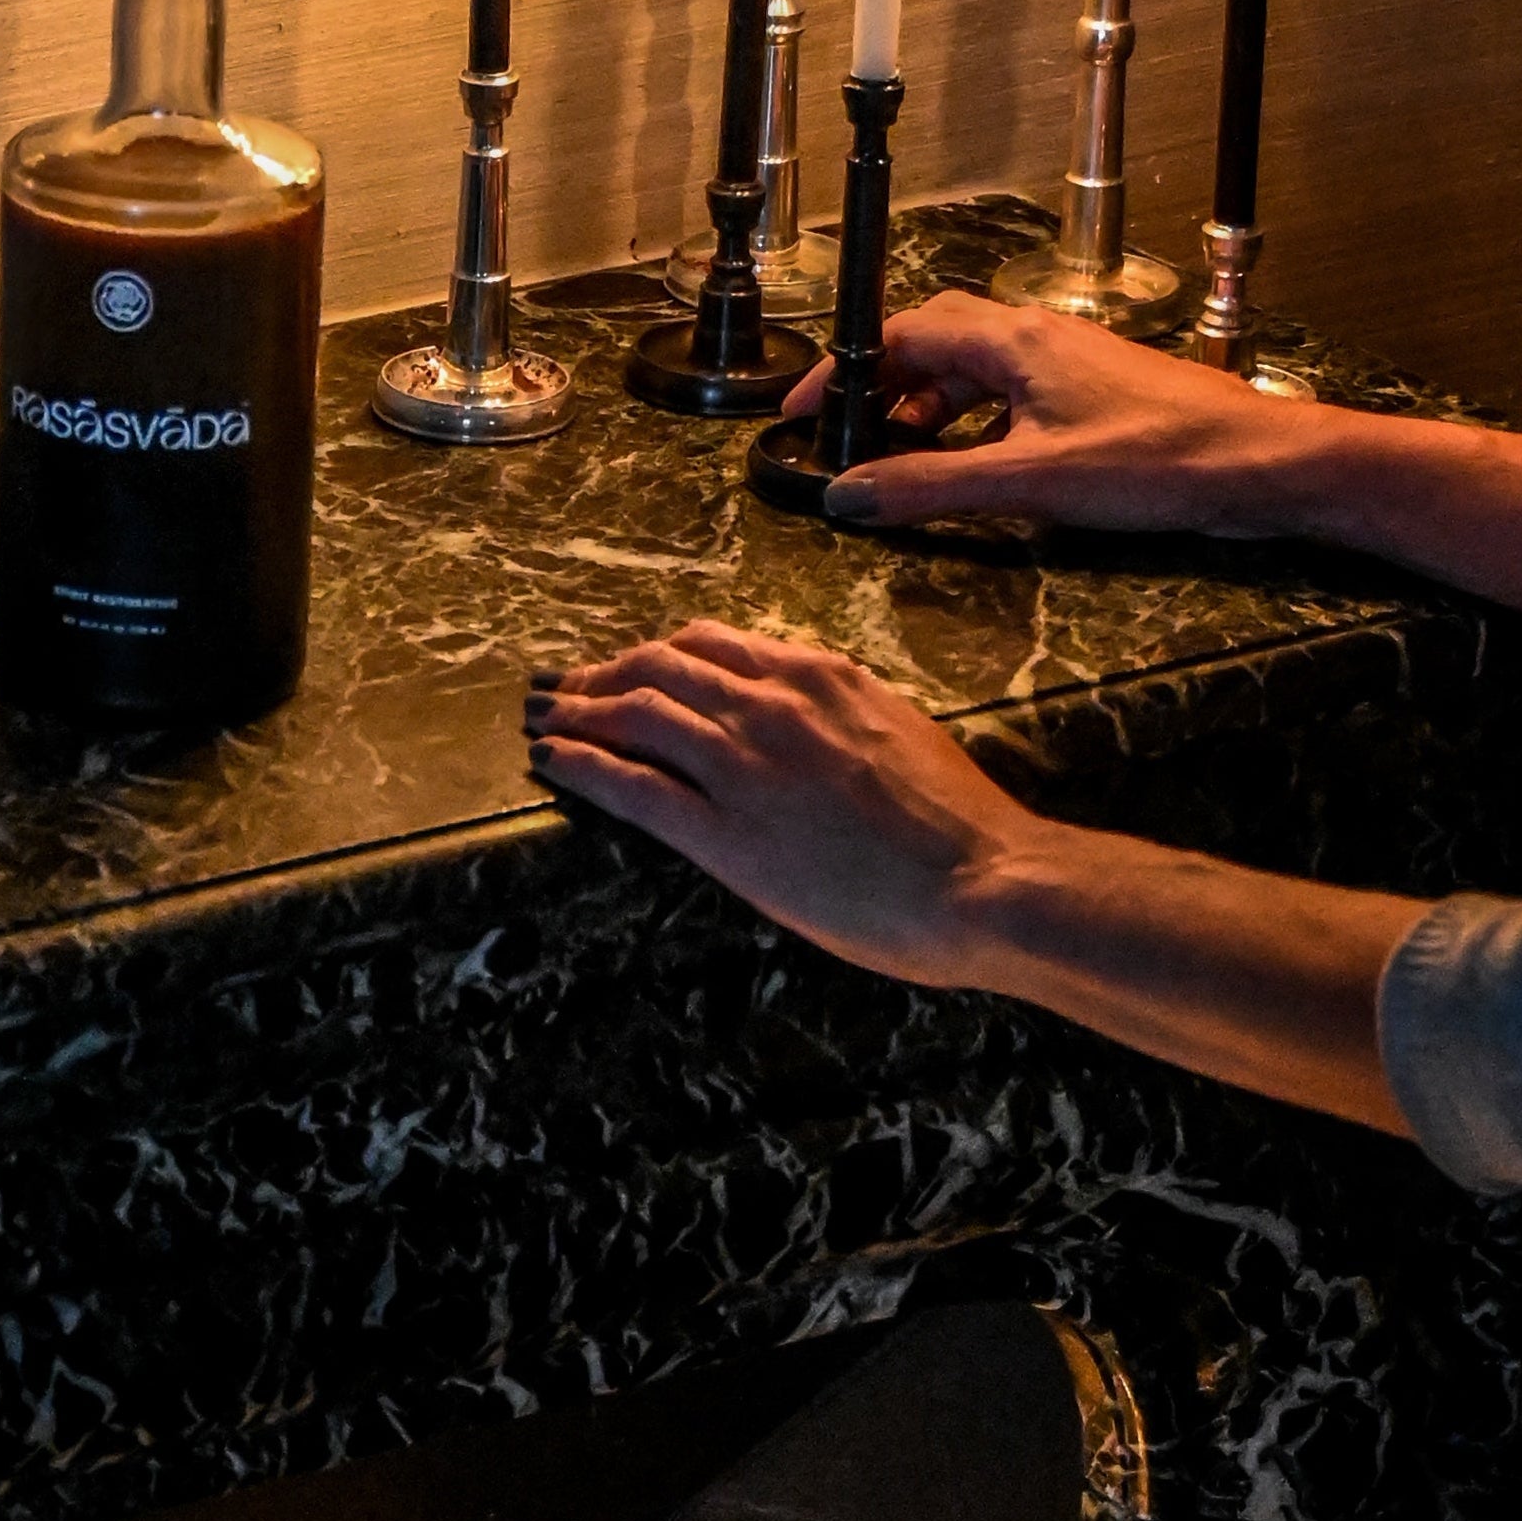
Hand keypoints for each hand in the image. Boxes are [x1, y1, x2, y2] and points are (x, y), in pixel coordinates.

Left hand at [523, 619, 1050, 983]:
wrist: (979, 878)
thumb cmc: (956, 821)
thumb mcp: (897, 729)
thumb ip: (838, 709)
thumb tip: (802, 708)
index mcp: (817, 675)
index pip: (713, 642)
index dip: (658, 652)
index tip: (630, 665)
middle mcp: (770, 703)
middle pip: (659, 665)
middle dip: (603, 672)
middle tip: (568, 688)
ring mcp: (741, 764)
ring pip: (634, 713)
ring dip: (575, 710)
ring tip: (543, 717)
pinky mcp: (723, 833)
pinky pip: (632, 784)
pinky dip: (580, 763)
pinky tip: (550, 760)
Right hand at [783, 291, 1320, 536]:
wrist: (1256, 464)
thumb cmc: (1158, 458)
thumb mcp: (1029, 481)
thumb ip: (932, 487)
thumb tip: (850, 493)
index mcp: (1012, 341)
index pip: (902, 334)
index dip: (845, 371)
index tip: (806, 410)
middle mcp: (1036, 338)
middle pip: (935, 341)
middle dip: (885, 384)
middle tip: (849, 433)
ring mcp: (1067, 364)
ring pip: (976, 370)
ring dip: (931, 407)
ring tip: (903, 458)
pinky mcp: (1093, 394)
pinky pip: (1012, 396)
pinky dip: (976, 425)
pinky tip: (976, 467)